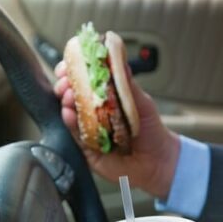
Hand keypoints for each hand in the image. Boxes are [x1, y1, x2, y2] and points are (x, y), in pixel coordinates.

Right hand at [53, 61, 180, 199]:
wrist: (156, 162)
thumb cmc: (151, 131)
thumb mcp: (142, 103)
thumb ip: (127, 83)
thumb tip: (117, 59)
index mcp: (107, 97)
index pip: (86, 79)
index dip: (76, 69)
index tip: (70, 62)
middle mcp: (95, 111)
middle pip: (72, 93)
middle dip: (66, 84)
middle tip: (66, 81)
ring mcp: (89, 128)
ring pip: (70, 112)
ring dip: (65, 100)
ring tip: (68, 94)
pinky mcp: (86, 147)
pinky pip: (73, 133)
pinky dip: (69, 121)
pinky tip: (69, 113)